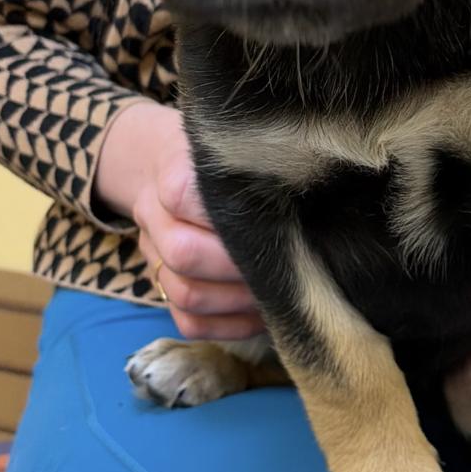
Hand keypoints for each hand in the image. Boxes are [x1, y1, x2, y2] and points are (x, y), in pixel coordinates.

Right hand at [95, 101, 264, 339]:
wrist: (166, 159)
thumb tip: (317, 197)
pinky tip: (262, 315)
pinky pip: (187, 322)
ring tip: (278, 294)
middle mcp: (154, 214)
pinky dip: (228, 326)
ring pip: (183, 294)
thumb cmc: (223, 155)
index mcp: (172, 172)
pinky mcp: (160, 286)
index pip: (186, 198)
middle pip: (184, 254)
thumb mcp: (236, 145)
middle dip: (240, 268)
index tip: (280, 222)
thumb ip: (261, 164)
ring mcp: (153, 254)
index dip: (232, 219)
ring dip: (237, 302)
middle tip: (284, 266)